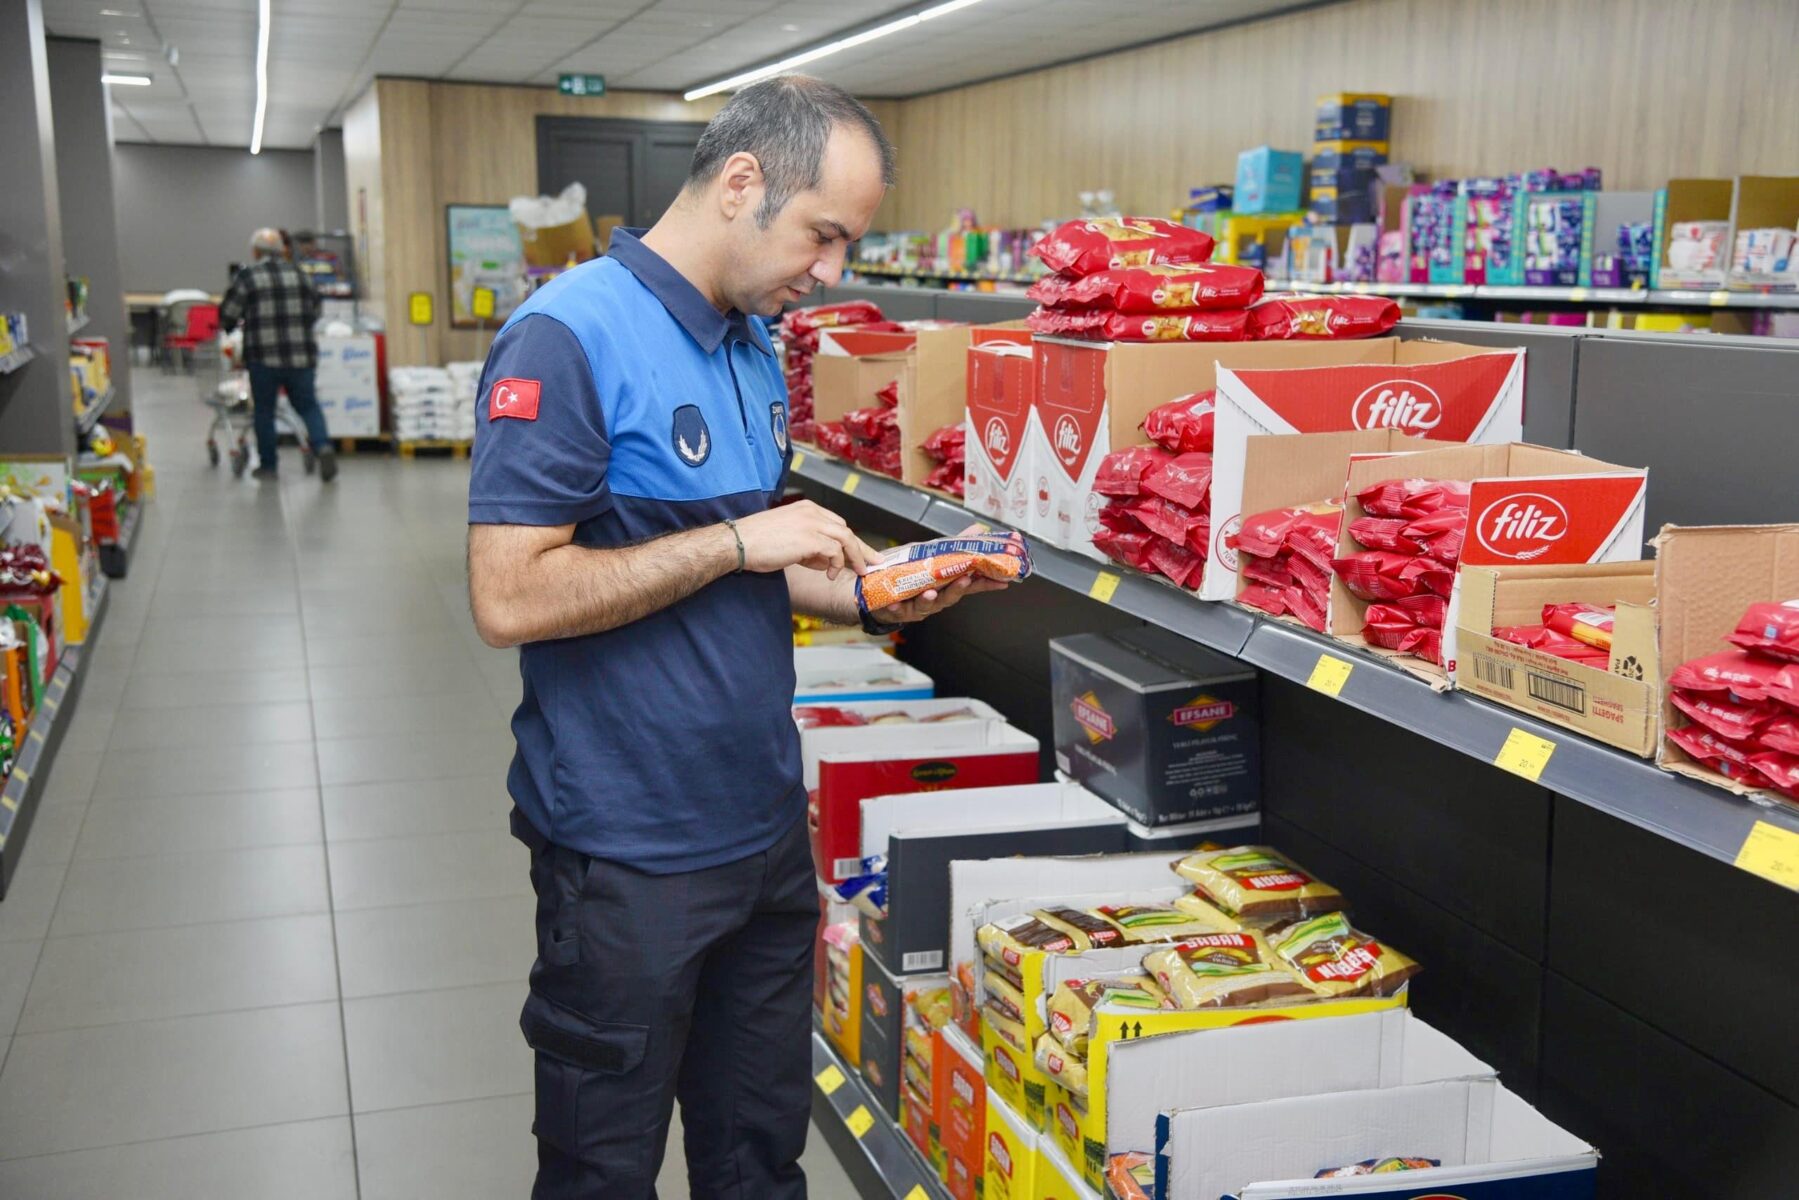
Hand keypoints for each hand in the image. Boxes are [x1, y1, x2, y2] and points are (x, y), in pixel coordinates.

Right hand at [733, 500, 879, 580]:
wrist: (739, 542)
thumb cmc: (757, 543)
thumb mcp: (788, 539)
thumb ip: (809, 546)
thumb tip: (826, 561)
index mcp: (806, 509)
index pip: (837, 523)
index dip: (851, 541)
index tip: (862, 553)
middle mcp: (812, 512)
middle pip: (846, 530)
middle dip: (861, 549)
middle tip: (871, 564)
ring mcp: (812, 524)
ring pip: (846, 539)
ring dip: (855, 557)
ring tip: (859, 572)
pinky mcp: (810, 538)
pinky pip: (835, 551)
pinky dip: (836, 564)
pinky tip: (829, 574)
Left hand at [871, 524, 1014, 623]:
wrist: (872, 589)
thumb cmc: (905, 573)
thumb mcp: (929, 554)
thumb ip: (954, 545)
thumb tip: (979, 530)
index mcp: (944, 586)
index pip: (970, 585)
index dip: (986, 584)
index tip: (1003, 581)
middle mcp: (933, 599)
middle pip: (950, 597)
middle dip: (958, 590)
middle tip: (965, 581)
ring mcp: (914, 606)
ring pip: (925, 606)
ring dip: (929, 600)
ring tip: (931, 593)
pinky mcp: (894, 609)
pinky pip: (895, 610)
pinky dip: (896, 608)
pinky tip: (895, 603)